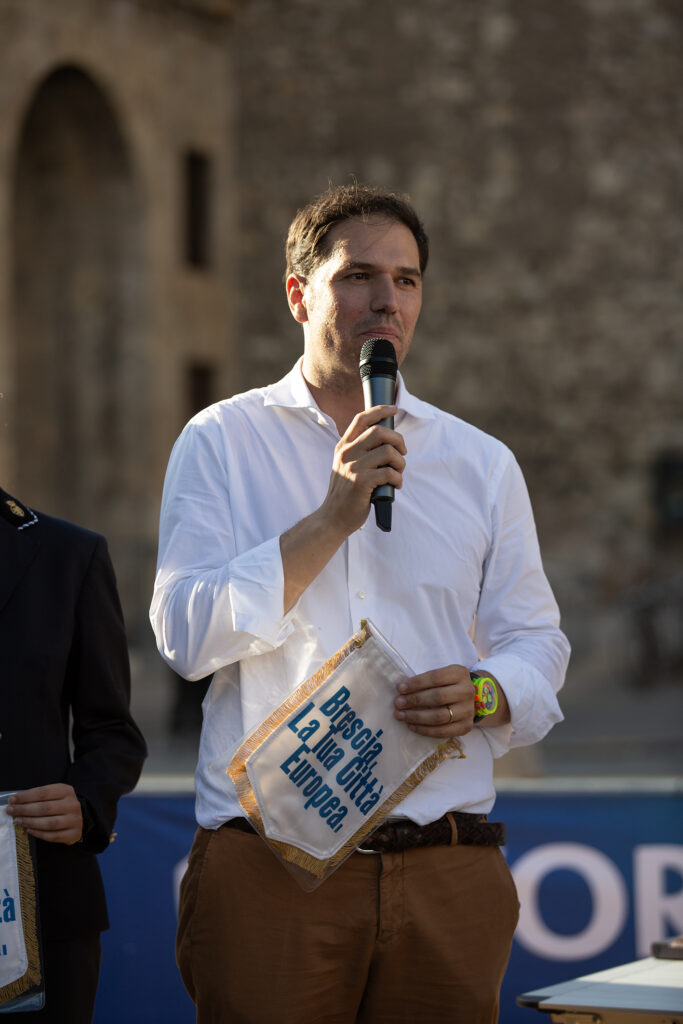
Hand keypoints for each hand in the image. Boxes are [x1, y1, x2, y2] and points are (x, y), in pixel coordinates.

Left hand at [6, 784, 83, 844]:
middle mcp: (72, 804)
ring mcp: (74, 820)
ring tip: (18, 821)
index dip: (26, 796)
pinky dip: (39, 834)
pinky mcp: (73, 833)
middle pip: (45, 808)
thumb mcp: (54, 795)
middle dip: (25, 810)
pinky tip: (29, 830)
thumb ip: (38, 798)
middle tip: (11, 811)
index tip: (12, 800)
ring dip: (31, 822)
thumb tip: (16, 802)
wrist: (79, 817)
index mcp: (66, 791)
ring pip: (49, 823)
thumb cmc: (61, 805)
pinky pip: (53, 836)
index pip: (43, 792)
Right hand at [322, 405, 405, 535]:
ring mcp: (353, 468)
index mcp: (343, 447)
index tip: (393, 409)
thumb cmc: (345, 493)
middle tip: (402, 452)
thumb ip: (358, 452)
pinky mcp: (362, 483)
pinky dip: (398, 479)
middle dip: (397, 440)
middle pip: (379, 431)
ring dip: (400, 462)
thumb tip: (386, 440)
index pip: (361, 419)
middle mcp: (347, 454)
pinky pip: (389, 473)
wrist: (332, 518)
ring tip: (398, 473)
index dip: (380, 410)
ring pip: (388, 452)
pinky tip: (395, 485)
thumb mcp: (344, 466)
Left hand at [394, 665, 475, 737]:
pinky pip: (443, 732)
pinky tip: (412, 726)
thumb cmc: (449, 685)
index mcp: (460, 674)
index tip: (400, 688)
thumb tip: (401, 689)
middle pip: (438, 697)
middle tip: (398, 703)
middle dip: (414, 700)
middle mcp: (467, 691)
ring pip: (439, 716)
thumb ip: (425, 680)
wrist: (471, 700)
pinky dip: (425, 730)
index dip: (416, 683)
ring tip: (401, 716)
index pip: (435, 677)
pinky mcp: (466, 727)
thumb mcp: (443, 676)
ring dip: (416, 717)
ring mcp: (468, 710)